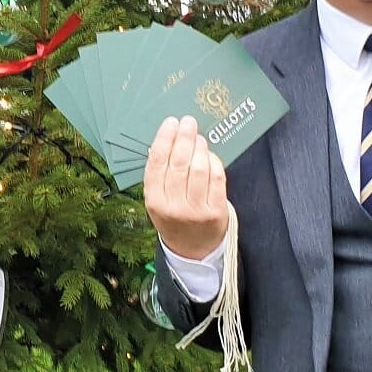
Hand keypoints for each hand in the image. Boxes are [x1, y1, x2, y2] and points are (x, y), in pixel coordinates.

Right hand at [142, 116, 227, 259]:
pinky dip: (214, 161)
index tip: (170, 123)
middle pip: (178, 163)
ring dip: (199, 147)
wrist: (192, 250)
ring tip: (198, 137)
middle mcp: (174, 207)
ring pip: (199, 168)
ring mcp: (196, 210)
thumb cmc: (174, 218)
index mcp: (154, 202)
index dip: (164, 139)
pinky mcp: (216, 211)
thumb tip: (166, 141)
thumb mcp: (158, 201)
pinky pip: (216, 178)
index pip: (156, 164)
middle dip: (184, 137)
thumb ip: (159, 176)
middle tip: (188, 122)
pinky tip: (210, 154)